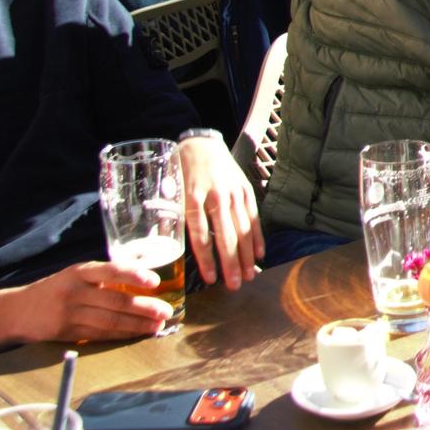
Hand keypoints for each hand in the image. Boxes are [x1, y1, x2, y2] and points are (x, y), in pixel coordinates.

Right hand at [0, 262, 171, 352]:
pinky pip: (100, 335)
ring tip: (157, 325)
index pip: (110, 271)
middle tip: (166, 311)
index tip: (155, 281)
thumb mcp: (76, 275)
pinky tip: (136, 334)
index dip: (133, 275)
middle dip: (144, 307)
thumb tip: (145, 281)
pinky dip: (121, 335)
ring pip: (109, 321)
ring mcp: (70, 314)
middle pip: (115, 301)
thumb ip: (104, 278)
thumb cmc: (57, 289)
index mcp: (79, 272)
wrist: (17, 310)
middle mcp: (74, 291)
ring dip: (136, 325)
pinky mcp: (67, 333)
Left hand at [178, 137, 262, 287]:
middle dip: (231, 263)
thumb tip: (170, 248)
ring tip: (249, 275)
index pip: (201, 235)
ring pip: (242, 229)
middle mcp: (216, 196)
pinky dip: (257, 236)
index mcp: (192, 198)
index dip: (207, 259)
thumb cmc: (181, 172)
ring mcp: (234, 193)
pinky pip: (253, 217)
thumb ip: (173, 219)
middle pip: (226, 236)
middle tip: (234, 285)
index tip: (211, 279)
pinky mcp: (246, 190)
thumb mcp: (170, 193)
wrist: (202, 143)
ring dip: (247, 255)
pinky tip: (259, 254)